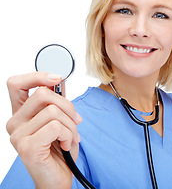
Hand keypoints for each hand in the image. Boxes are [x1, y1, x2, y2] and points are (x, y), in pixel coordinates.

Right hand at [6, 72, 81, 188]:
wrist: (58, 179)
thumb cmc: (59, 151)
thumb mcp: (61, 121)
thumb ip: (57, 102)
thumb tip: (60, 80)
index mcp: (21, 114)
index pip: (16, 84)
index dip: (37, 76)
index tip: (57, 78)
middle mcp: (14, 123)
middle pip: (43, 94)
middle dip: (68, 106)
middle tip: (75, 121)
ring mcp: (18, 135)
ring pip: (53, 111)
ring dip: (71, 125)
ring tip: (70, 137)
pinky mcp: (27, 147)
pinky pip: (55, 127)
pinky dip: (68, 135)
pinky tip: (64, 145)